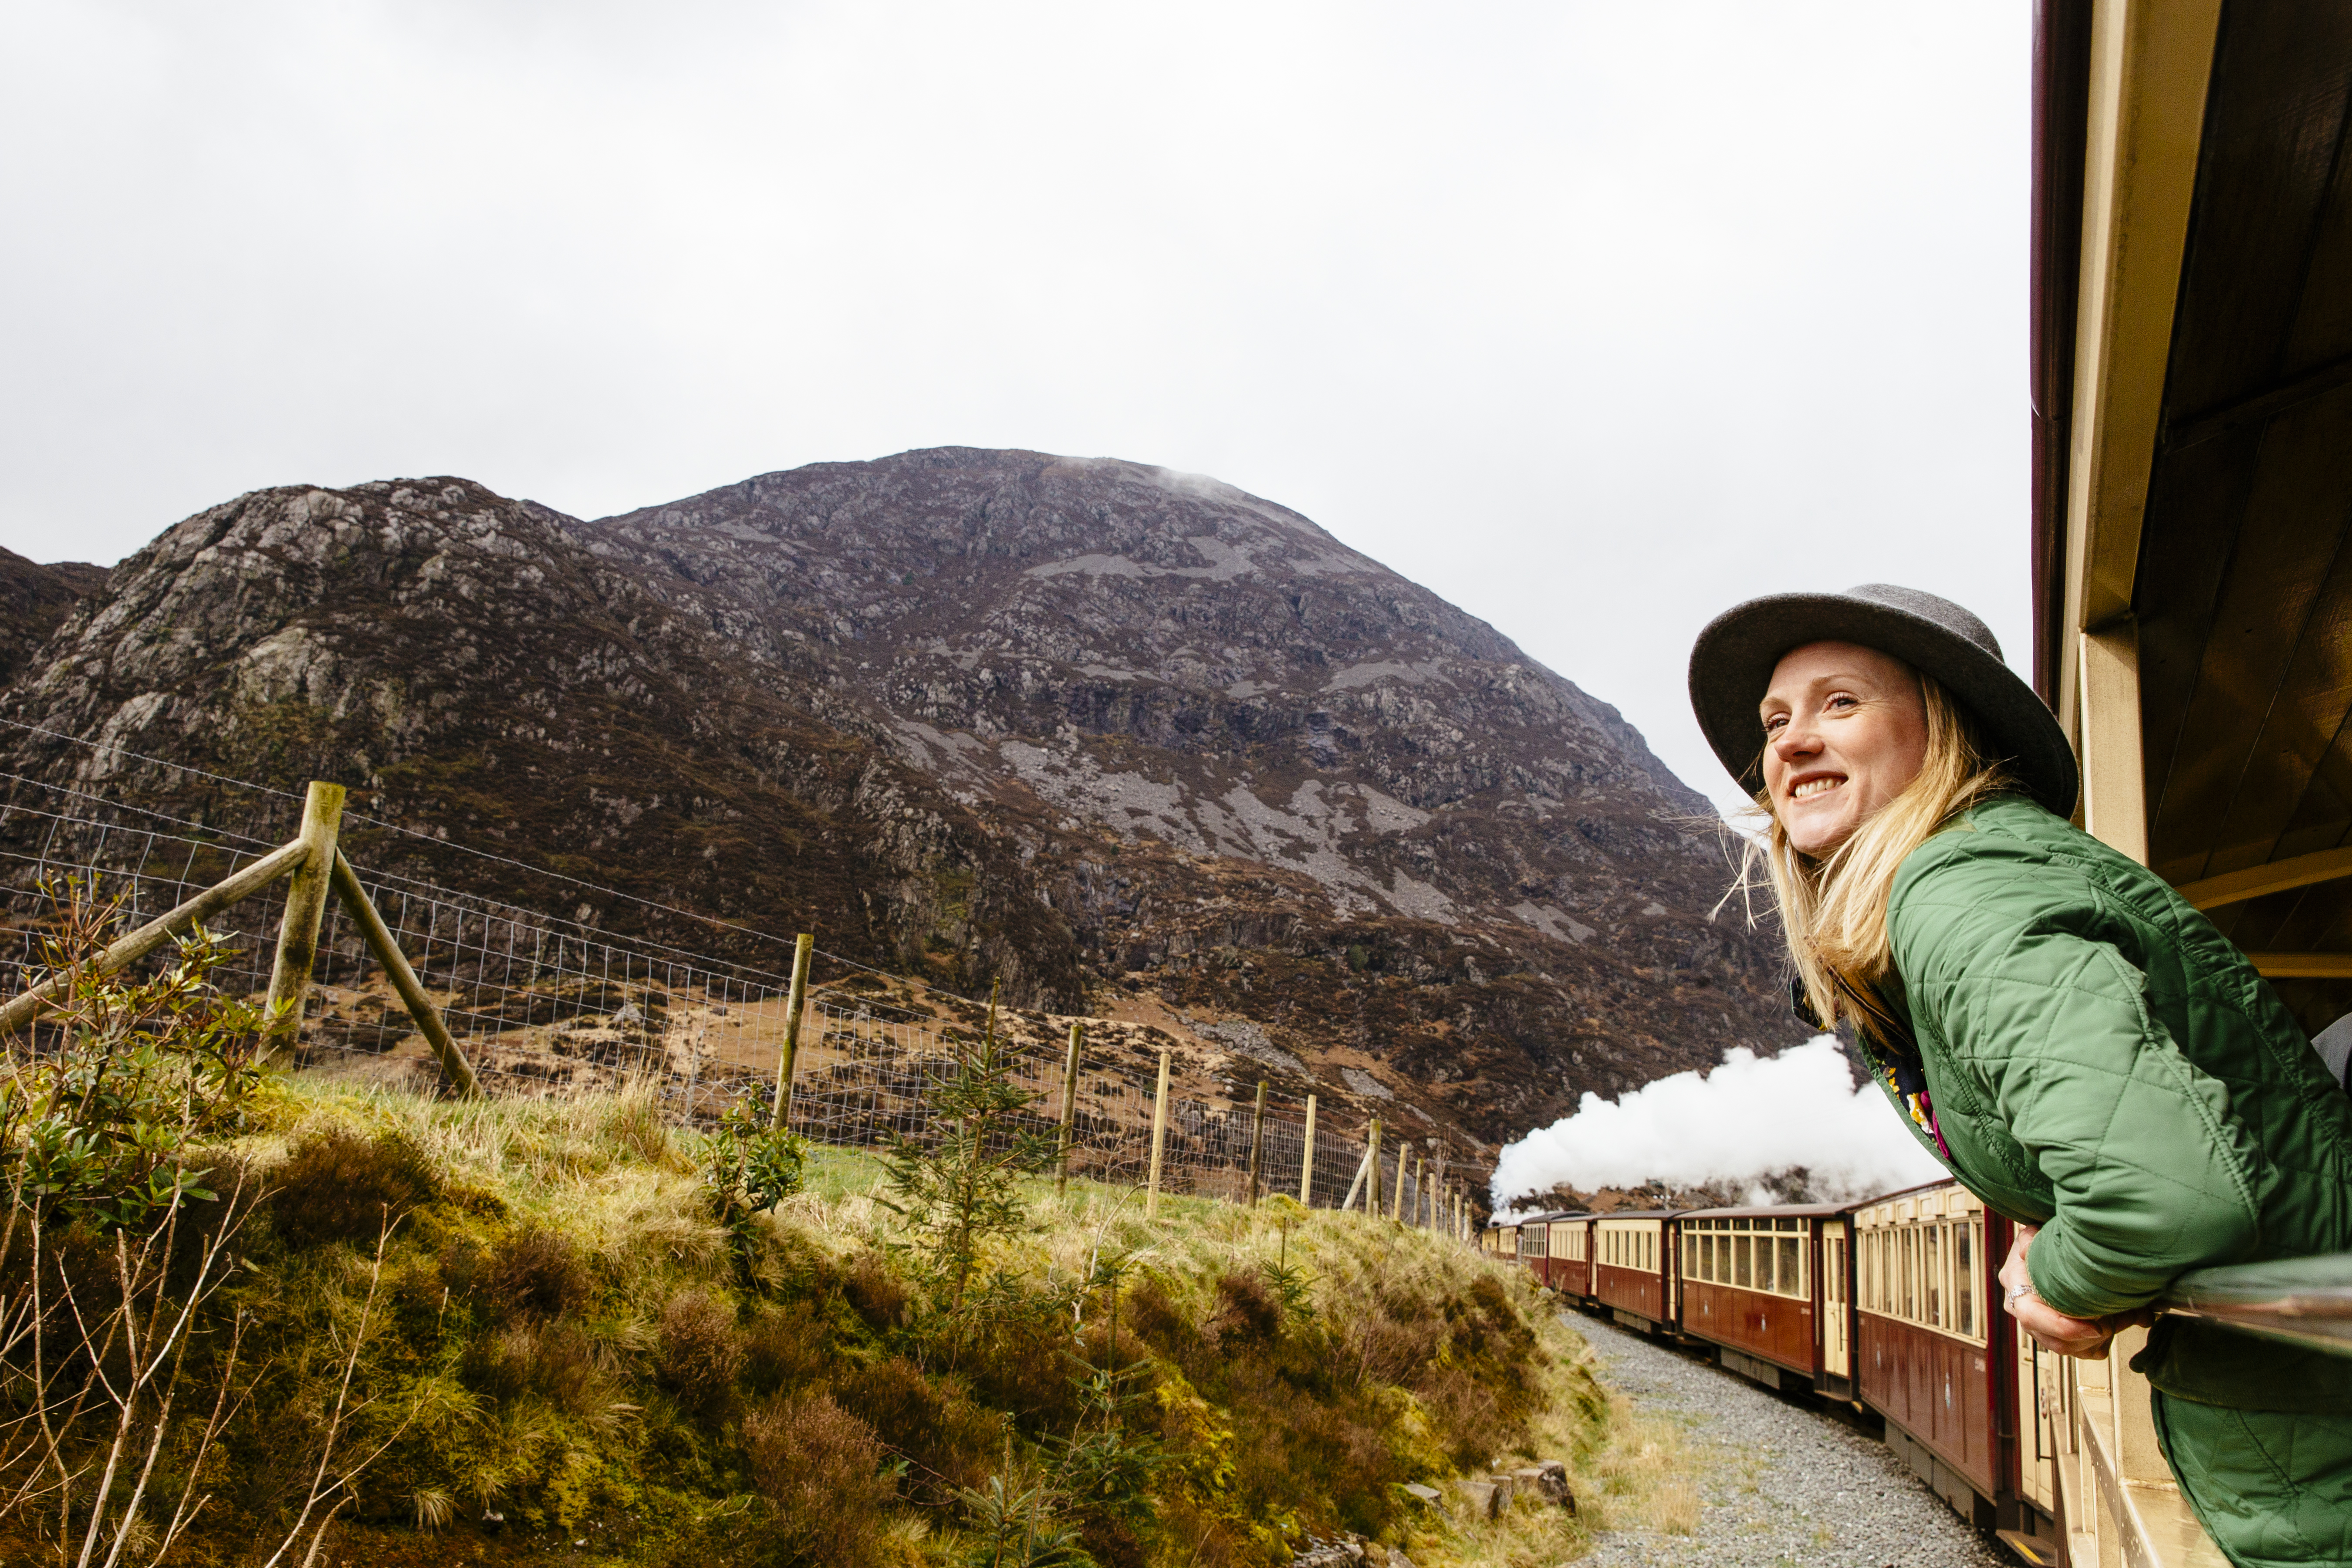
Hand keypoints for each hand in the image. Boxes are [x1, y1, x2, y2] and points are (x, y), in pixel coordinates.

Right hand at [2000, 1226, 2144, 1359]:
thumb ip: (2030, 1238)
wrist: (2045, 1250)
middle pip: (2054, 1341)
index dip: (2063, 1326)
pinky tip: (2117, 1322)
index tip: (2096, 1326)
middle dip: (2088, 1337)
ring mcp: (2039, 1326)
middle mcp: (2023, 1311)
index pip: (2032, 1316)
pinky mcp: (2058, 1335)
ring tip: (2124, 1317)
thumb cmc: (2042, 1240)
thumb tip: (2027, 1249)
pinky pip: (2082, 1352)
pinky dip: (2102, 1342)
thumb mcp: (2034, 1231)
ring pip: (2071, 1350)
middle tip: (2115, 1321)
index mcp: (2015, 1285)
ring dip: (2100, 1339)